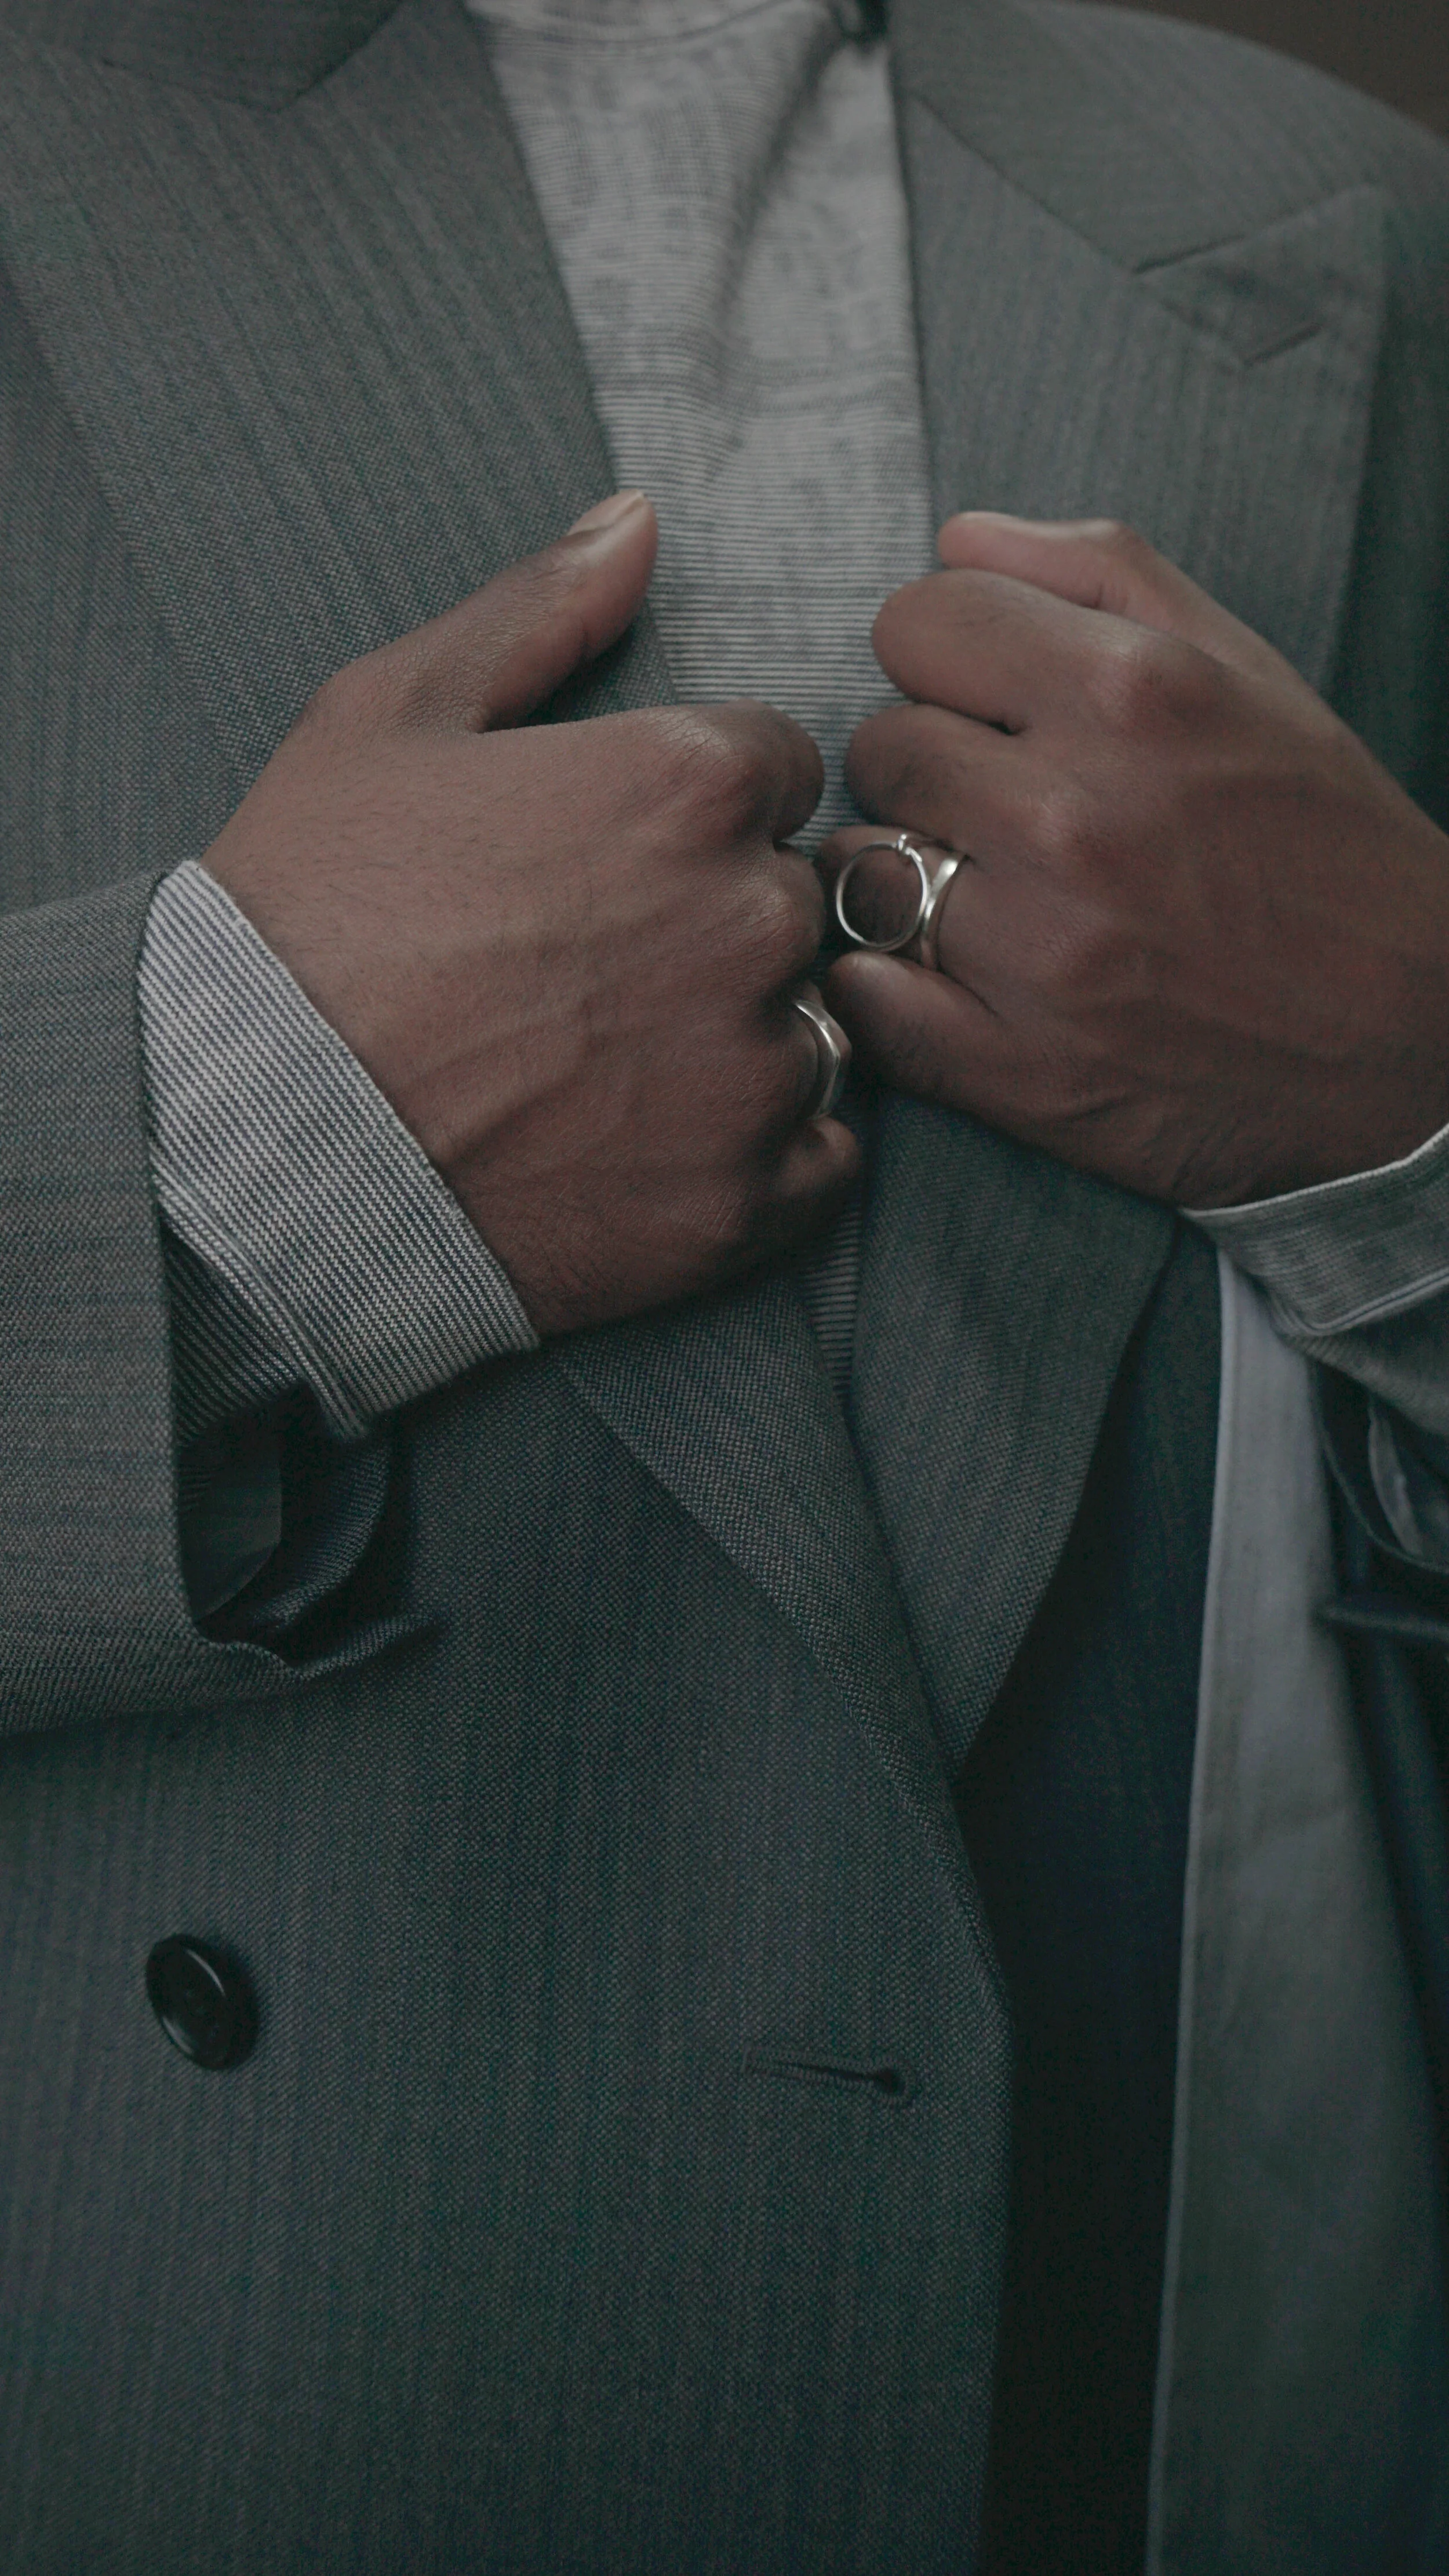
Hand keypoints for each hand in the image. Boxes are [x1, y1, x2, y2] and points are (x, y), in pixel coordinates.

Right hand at [204, 492, 855, 1334]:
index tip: (609, 858)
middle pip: (797, 897)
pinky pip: (824, 1161)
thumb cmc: (311, 914)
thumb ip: (537, 613)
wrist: (255, 1138)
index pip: (775, 768)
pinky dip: (764, 1157)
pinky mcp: (744, 1204)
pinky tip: (658, 1147)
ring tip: (611, 1065)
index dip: (691, 808)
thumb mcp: (388, 718)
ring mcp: (754, 1072)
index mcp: (689, 784)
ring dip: (744, 1038)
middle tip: (592, 970)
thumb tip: (636, 522)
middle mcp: (752, 920)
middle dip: (719, 919)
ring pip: (817, 1028)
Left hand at [821, 515, 1448, 1207]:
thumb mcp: (1244, 668)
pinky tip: (942, 975)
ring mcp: (1037, 952)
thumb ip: (1096, 574)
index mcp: (1131, 696)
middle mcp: (1075, 817)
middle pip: (881, 742)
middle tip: (1005, 810)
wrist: (1408, 1038)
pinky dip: (878, 983)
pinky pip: (859, 993)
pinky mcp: (1013, 1068)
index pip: (915, 621)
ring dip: (902, 872)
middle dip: (931, 767)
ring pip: (857, 865)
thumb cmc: (1320, 843)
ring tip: (989, 893)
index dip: (946, 661)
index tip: (993, 706)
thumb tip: (956, 538)